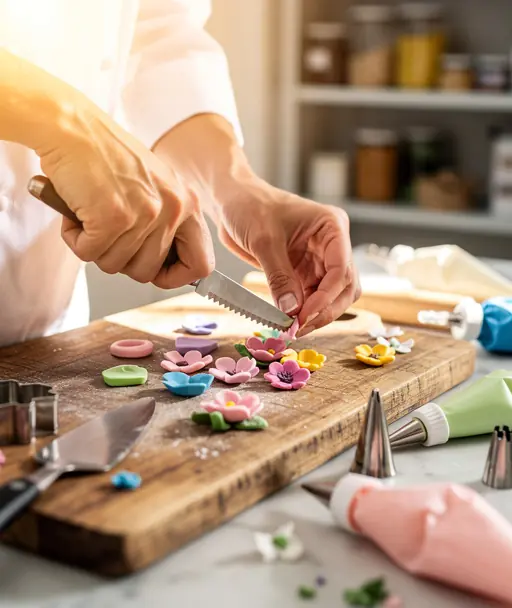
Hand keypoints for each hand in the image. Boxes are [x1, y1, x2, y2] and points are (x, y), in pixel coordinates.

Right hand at [37, 100, 213, 286]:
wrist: (72, 128)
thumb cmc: (107, 157)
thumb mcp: (155, 189)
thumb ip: (166, 225)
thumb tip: (166, 269)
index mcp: (187, 204)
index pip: (201, 265)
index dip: (175, 277)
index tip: (156, 272)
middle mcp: (172, 210)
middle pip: (148, 273)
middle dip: (122, 260)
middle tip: (108, 233)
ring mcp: (144, 214)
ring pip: (116, 266)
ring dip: (96, 247)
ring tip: (92, 215)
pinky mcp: (112, 217)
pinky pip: (89, 254)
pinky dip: (75, 239)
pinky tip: (77, 213)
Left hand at [217, 178, 360, 335]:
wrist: (233, 201)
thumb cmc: (250, 206)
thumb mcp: (264, 240)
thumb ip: (279, 277)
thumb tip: (291, 311)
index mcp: (331, 227)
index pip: (342, 269)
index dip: (326, 296)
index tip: (304, 315)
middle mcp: (332, 245)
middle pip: (345, 287)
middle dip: (326, 310)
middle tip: (300, 328)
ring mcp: (319, 260)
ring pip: (332, 297)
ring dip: (316, 314)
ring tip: (294, 328)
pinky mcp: (304, 273)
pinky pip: (312, 298)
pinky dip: (303, 312)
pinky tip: (289, 322)